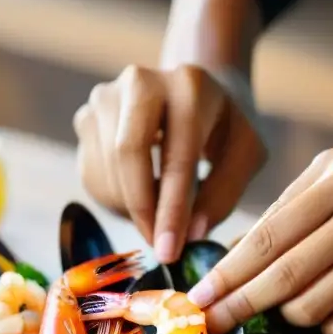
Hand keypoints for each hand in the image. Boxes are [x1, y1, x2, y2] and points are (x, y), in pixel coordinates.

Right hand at [73, 64, 265, 262]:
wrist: (195, 93)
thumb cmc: (225, 127)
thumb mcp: (246, 155)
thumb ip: (224, 193)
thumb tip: (190, 235)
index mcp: (189, 85)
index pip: (176, 155)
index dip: (171, 210)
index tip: (170, 252)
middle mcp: (140, 81)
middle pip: (126, 153)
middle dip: (142, 210)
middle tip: (159, 248)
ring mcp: (106, 97)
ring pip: (106, 170)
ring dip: (130, 209)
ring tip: (160, 214)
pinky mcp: (87, 118)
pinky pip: (92, 175)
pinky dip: (116, 201)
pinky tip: (142, 196)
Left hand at [187, 130, 332, 333]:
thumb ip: (299, 204)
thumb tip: (241, 252)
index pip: (266, 236)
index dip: (228, 274)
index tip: (197, 299)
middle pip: (283, 274)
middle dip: (240, 305)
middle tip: (212, 326)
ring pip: (317, 303)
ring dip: (295, 317)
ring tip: (296, 311)